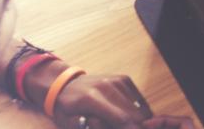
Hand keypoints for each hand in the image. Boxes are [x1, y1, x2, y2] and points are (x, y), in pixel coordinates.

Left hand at [49, 71, 188, 127]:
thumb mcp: (69, 124)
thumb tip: (120, 125)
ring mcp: (116, 81)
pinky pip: (139, 100)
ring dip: (137, 121)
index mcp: (91, 99)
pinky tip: (131, 118)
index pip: (121, 119)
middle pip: (133, 114)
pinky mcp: (123, 79)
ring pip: (139, 108)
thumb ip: (90, 127)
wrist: (64, 84)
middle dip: (137, 126)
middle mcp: (106, 86)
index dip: (131, 128)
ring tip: (129, 125)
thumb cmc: (66, 109)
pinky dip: (138, 111)